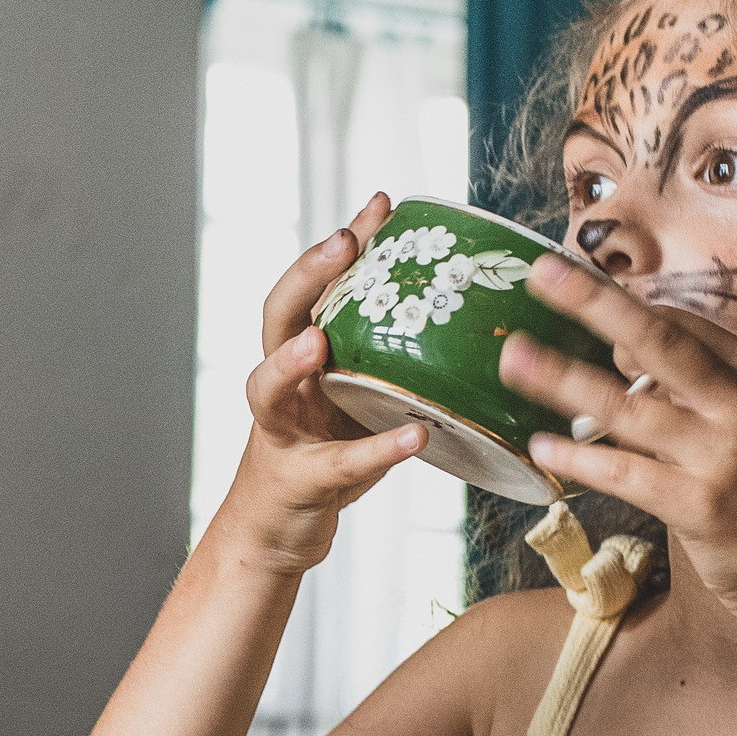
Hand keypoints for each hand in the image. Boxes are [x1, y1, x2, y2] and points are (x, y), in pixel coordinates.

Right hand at [212, 193, 426, 575]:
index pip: (312, 287)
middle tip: (341, 243)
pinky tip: (415, 435)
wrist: (279, 531)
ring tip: (320, 340)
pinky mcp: (300, 480)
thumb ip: (388, 361)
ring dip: (293, 360)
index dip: (341, 245)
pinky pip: (339, 463)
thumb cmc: (326, 454)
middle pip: (277, 316)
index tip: (380, 203)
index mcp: (298, 355)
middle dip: (306, 276)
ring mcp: (281, 431)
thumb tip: (468, 322)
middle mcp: (280, 384)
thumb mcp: (356, 397)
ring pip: (268, 386)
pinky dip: (377, 449)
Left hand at [499, 254, 736, 621]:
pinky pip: (627, 474)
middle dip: (595, 302)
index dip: (620, 302)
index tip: (567, 278)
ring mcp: (723, 454)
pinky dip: (580, 461)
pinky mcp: (703, 505)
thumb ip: (691, 386)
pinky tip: (541, 448)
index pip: (679, 324)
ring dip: (564, 380)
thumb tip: (620, 345)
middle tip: (542, 273)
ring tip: (514, 360)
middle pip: (657, 341)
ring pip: (628, 407)